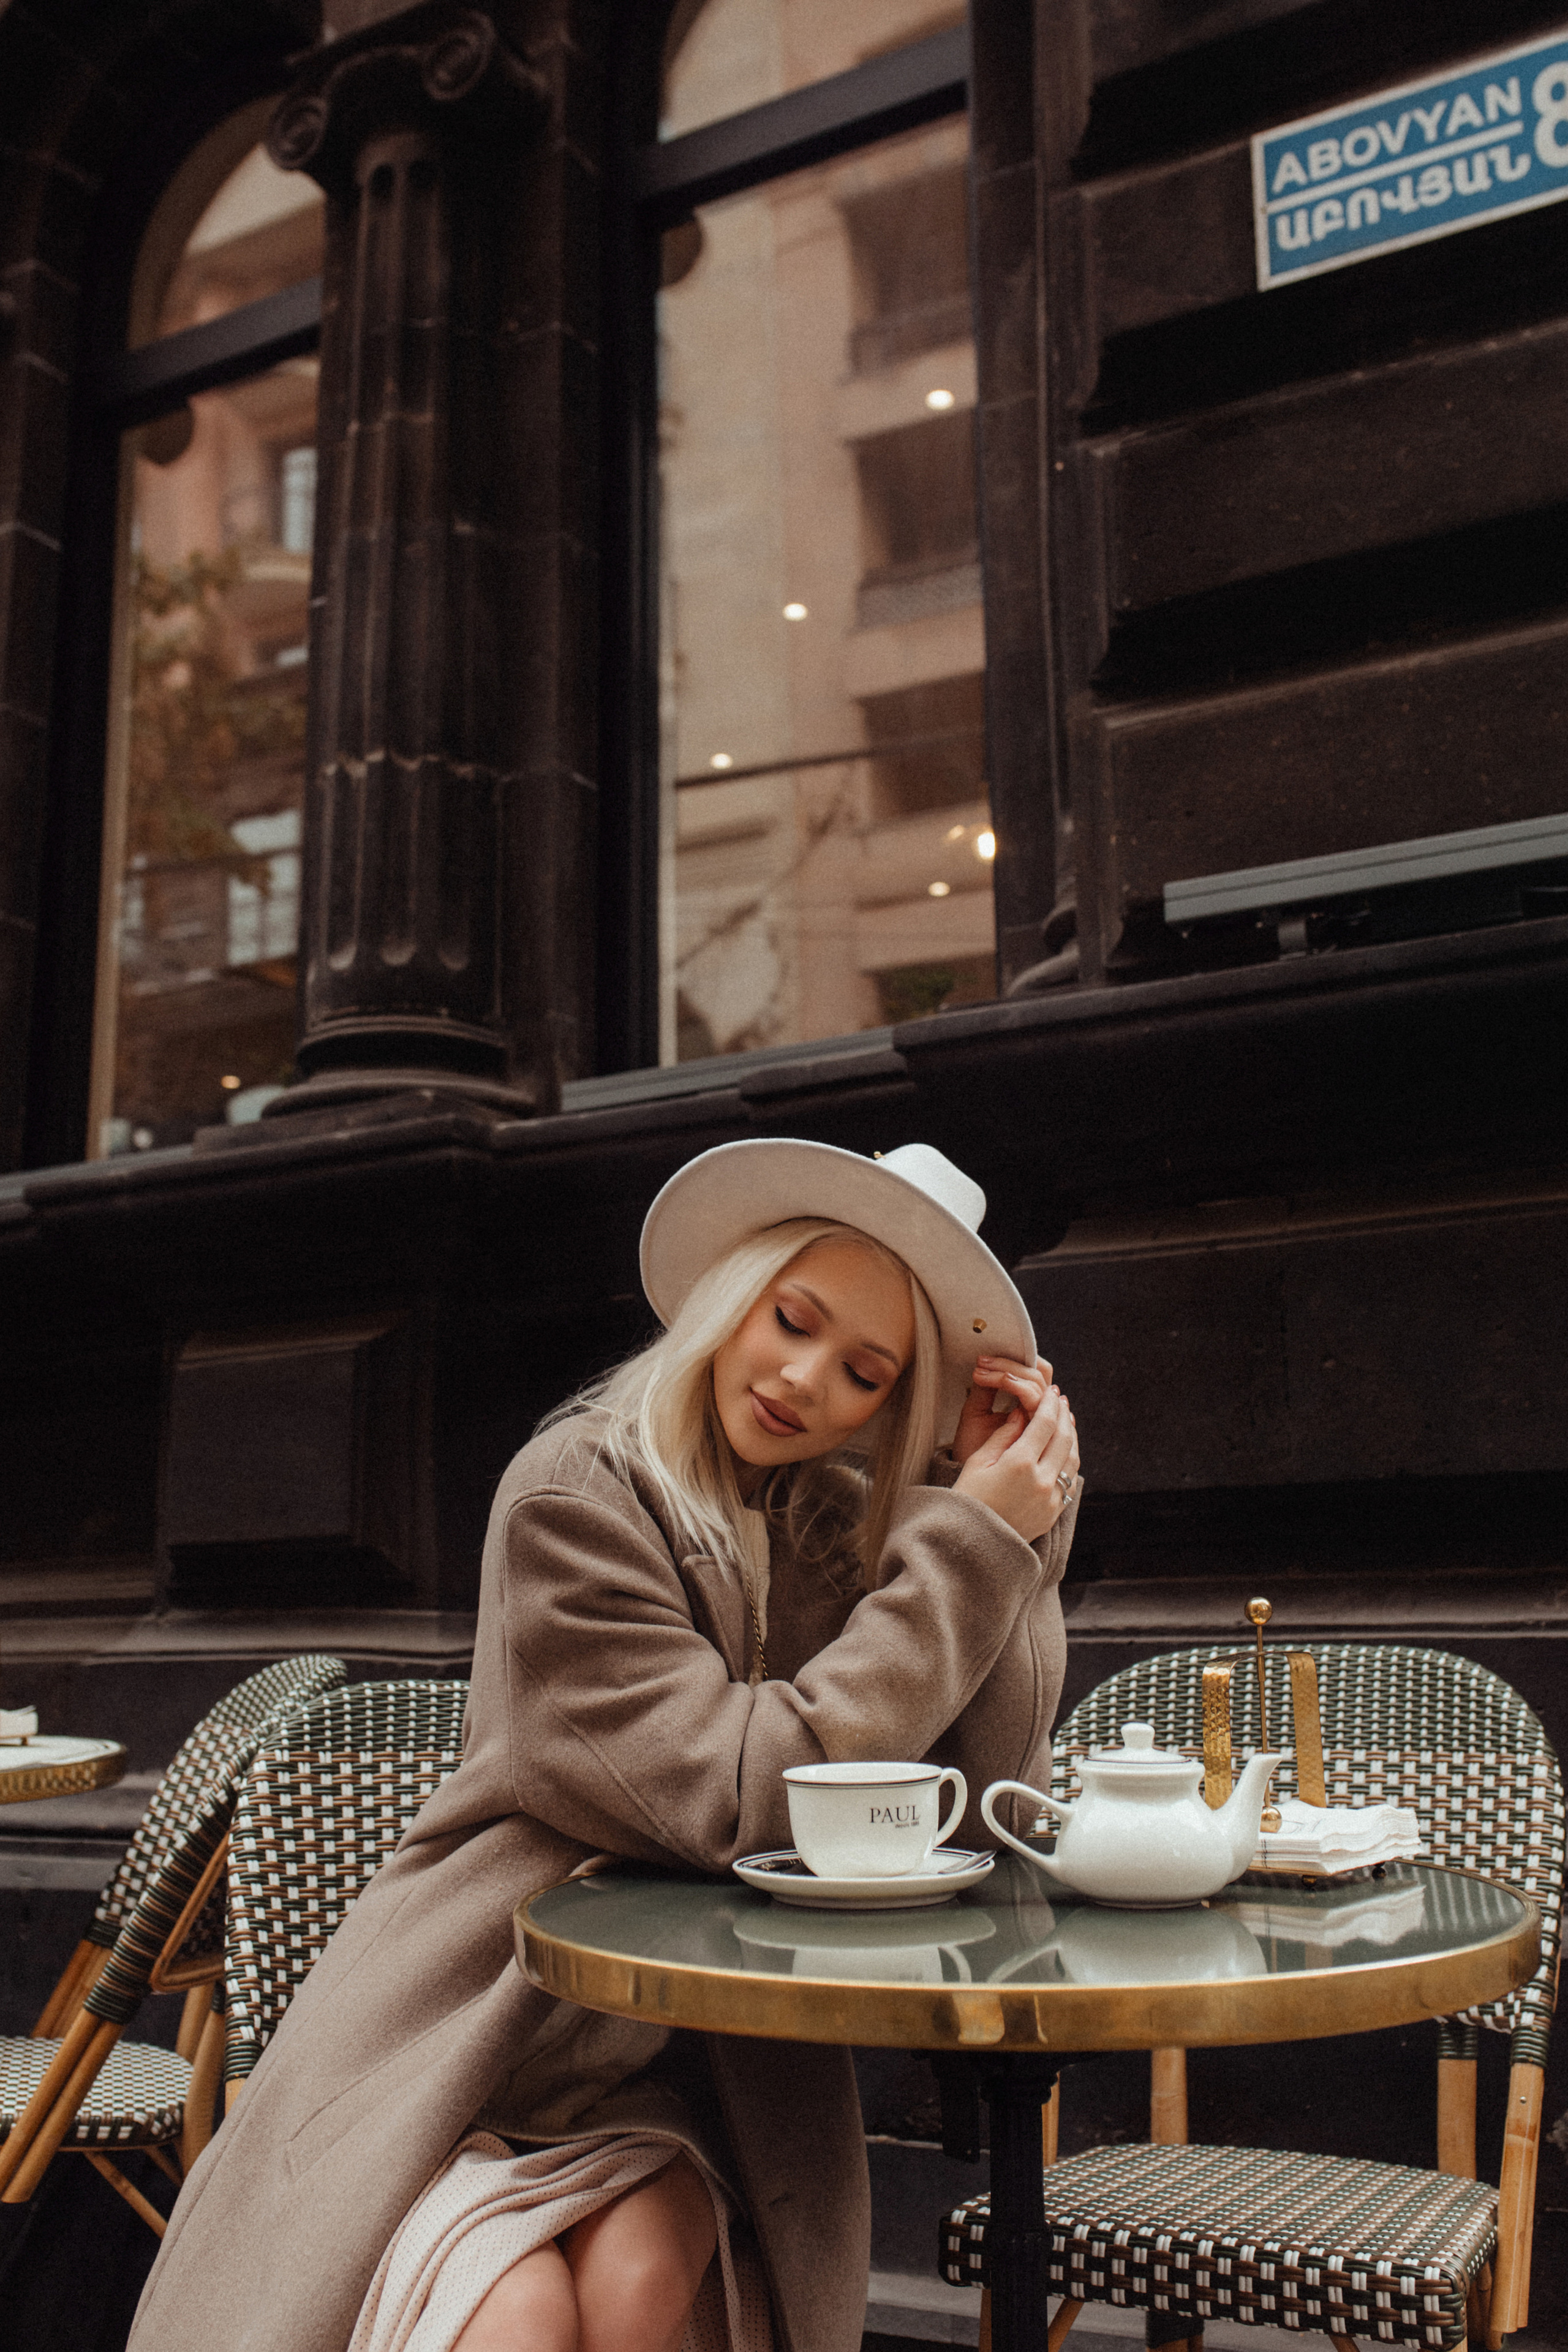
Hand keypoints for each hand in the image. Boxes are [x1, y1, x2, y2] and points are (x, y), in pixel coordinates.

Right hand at [952, 1370, 1079, 1547]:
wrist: (971, 1543)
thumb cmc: (967, 1499)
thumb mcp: (978, 1462)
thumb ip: (1003, 1435)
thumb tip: (1022, 1413)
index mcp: (1019, 1464)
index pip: (1045, 1424)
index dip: (1050, 1404)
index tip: (1052, 1392)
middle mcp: (1041, 1481)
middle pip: (1064, 1438)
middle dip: (1064, 1415)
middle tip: (1061, 1400)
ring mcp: (1050, 1499)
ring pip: (1073, 1459)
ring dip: (1072, 1436)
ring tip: (1066, 1421)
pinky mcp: (1053, 1513)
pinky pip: (1070, 1480)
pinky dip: (1071, 1460)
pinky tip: (1065, 1450)